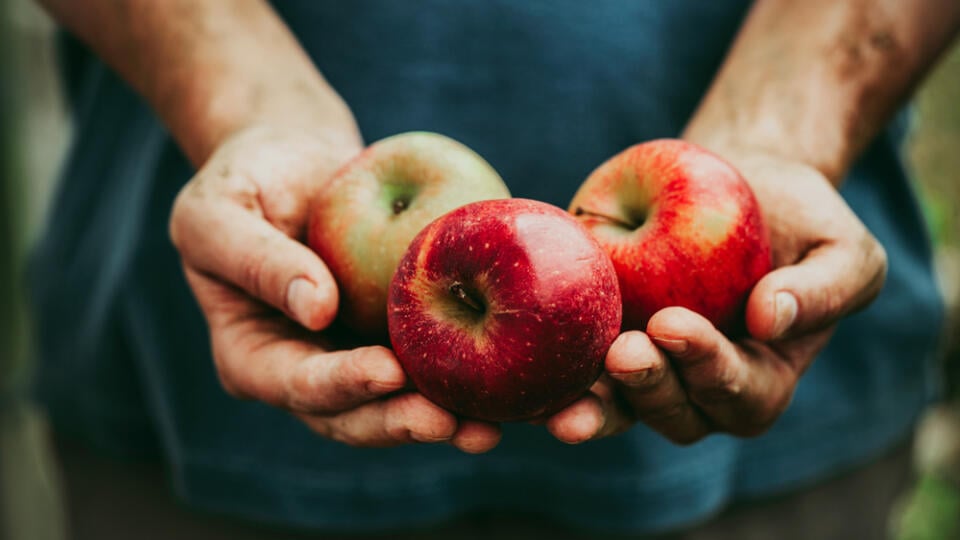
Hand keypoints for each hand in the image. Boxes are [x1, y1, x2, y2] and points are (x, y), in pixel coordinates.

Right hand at [169, 125, 500, 451]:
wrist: (294, 160)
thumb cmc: (244, 180)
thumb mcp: (219, 211)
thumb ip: (256, 260)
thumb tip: (316, 308)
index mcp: (253, 357)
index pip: (296, 384)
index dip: (341, 384)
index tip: (387, 371)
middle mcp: (306, 370)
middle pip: (353, 415)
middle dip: (401, 422)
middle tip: (451, 422)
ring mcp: (354, 358)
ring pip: (398, 404)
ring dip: (443, 420)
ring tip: (488, 428)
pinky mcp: (396, 337)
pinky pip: (431, 363)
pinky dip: (466, 379)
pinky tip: (508, 385)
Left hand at [545, 150, 887, 443]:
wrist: (735, 181)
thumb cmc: (798, 220)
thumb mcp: (841, 248)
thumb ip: (825, 290)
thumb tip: (770, 320)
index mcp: (761, 378)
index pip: (738, 393)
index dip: (707, 368)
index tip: (674, 325)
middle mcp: (700, 387)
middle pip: (676, 414)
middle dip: (649, 388)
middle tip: (623, 351)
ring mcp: (648, 369)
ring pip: (620, 408)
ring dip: (596, 404)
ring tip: (568, 390)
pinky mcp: (602, 340)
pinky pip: (577, 372)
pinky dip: (553, 377)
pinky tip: (529, 371)